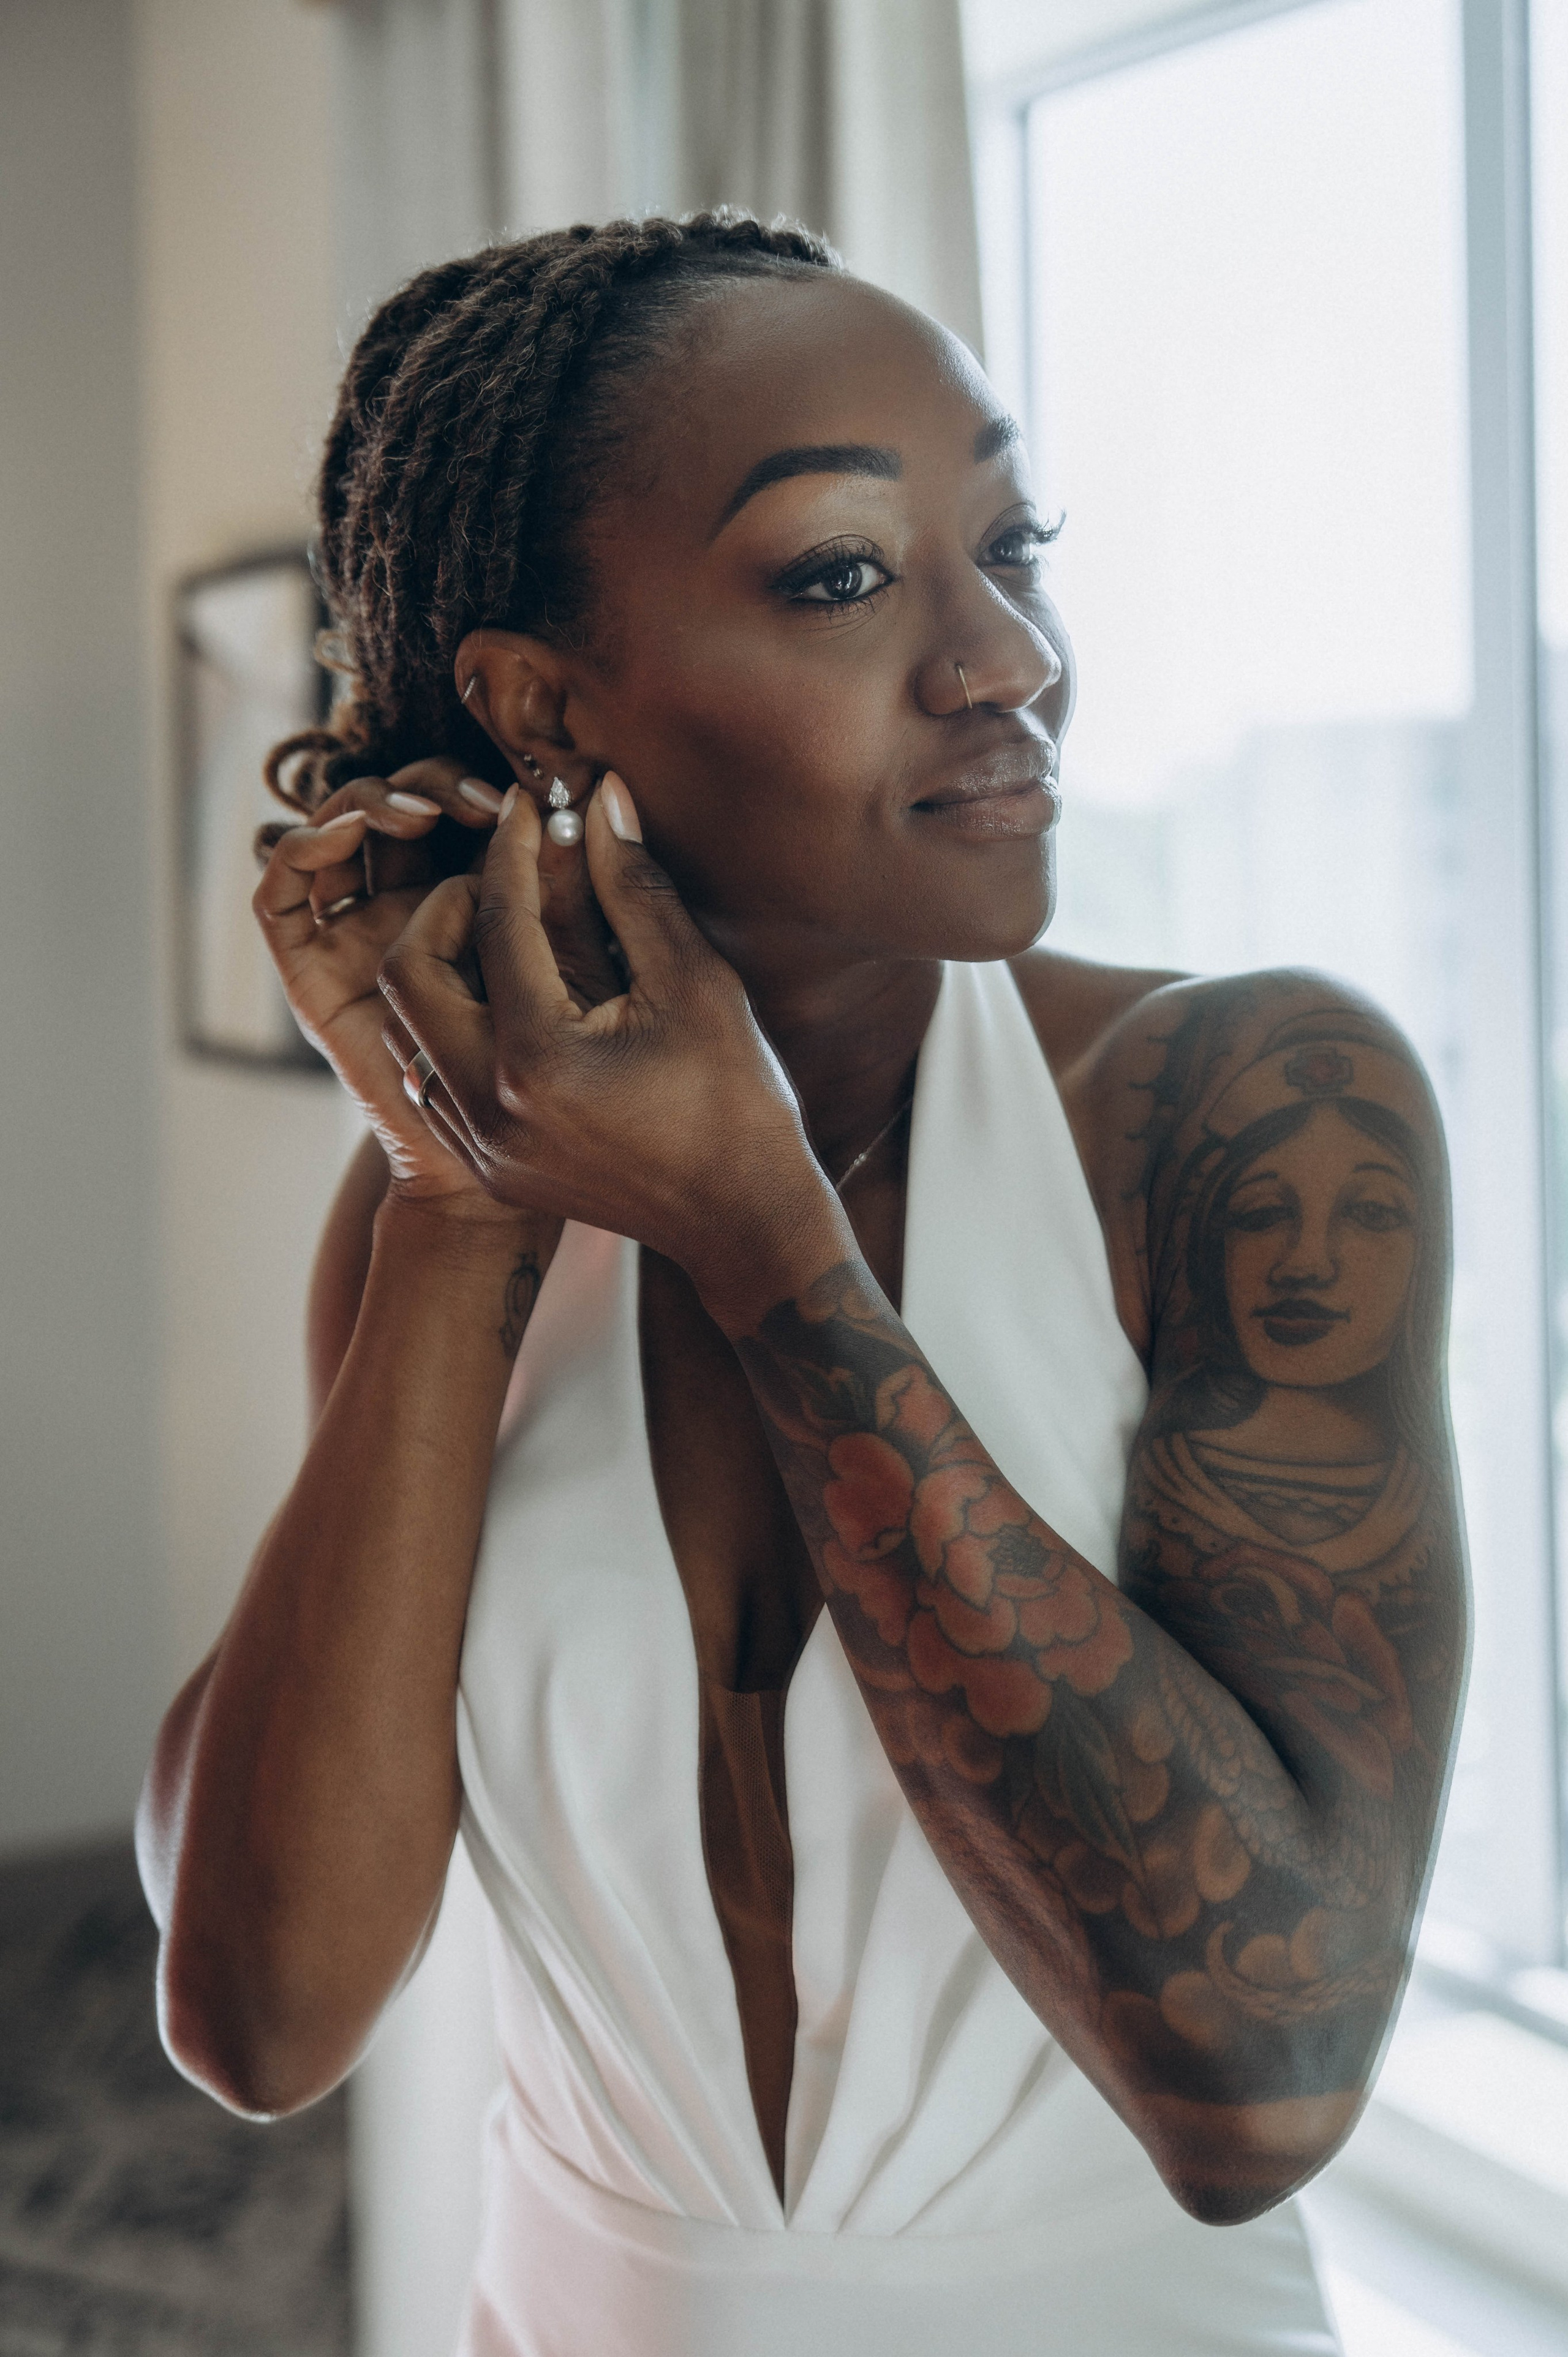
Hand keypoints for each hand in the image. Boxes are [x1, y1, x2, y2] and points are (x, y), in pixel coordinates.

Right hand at [253, 759, 622, 1209]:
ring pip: (329, 838)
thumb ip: (584, 894)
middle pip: (380, 812)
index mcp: (470, 911)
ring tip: (418, 810)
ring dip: (360, 806)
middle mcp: (399, 916)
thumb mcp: (590, 977)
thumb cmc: (581, 1083)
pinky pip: (280, 901)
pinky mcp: (308, 976)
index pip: (450, 816)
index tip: (523, 792)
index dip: (472, 789)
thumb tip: (605, 792)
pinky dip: (300, 852)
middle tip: (469, 796)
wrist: (505, 1183)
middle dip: (411, 786)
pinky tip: (342, 833)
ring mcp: (345, 943)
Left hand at [374, 777, 843, 1310]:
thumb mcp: (695, 982)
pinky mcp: (487, 1167)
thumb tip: (601, 800)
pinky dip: (453, 1026)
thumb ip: (634, 887)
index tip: (529, 805)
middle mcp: (490, 1108)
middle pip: (411, 975)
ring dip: (442, 970)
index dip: (512, 850)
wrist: (743, 1223)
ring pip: (409, 1029)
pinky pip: (434, 1078)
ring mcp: (481, 1146)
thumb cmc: (737, 1102)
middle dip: (447, 910)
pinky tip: (504, 1000)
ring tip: (500, 934)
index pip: (495, 924)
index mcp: (538, 1058)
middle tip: (497, 880)